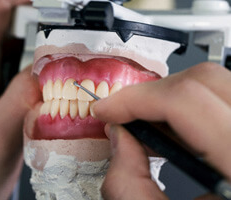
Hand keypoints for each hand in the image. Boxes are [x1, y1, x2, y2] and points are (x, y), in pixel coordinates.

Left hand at [0, 0, 40, 198]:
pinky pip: (11, 68)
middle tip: (54, 32)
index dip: (13, 0)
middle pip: (0, 29)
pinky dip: (29, 67)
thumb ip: (23, 97)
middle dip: (29, 24)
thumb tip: (46, 71)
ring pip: (8, 49)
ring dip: (31, 48)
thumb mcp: (0, 132)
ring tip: (52, 58)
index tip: (37, 1)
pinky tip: (41, 79)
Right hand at [93, 63, 230, 198]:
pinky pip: (222, 100)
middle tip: (123, 115)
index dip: (136, 100)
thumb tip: (118, 138)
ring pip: (215, 86)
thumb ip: (129, 186)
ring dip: (169, 100)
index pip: (187, 104)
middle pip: (205, 84)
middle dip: (151, 95)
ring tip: (144, 126)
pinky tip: (171, 131)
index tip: (108, 109)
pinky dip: (188, 108)